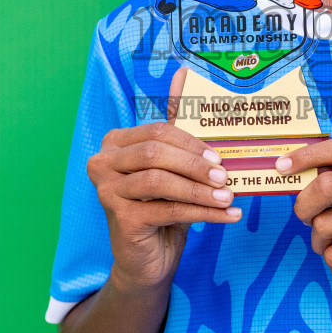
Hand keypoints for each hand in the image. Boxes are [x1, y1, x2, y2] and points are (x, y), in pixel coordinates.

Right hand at [87, 68, 240, 291]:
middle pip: (155, 152)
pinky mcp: (119, 218)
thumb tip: (183, 72)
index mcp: (115, 143)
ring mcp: (106, 190)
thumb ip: (177, 124)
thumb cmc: (163, 207)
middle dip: (195, 164)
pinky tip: (227, 216)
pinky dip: (202, 212)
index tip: (220, 157)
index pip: (158, 131)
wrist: (149, 259)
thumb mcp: (173, 166)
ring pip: (160, 181)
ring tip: (229, 197)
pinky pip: (168, 209)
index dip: (192, 143)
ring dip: (200, 189)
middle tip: (226, 176)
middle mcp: (102, 163)